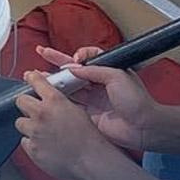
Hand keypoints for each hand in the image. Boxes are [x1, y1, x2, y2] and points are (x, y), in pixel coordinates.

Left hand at [15, 69, 122, 179]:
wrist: (90, 160)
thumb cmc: (89, 137)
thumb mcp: (78, 110)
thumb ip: (61, 102)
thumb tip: (52, 98)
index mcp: (55, 101)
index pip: (36, 82)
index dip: (32, 78)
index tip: (29, 77)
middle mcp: (41, 114)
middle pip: (20, 101)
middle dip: (26, 104)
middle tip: (33, 109)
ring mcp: (35, 132)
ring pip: (20, 123)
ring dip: (28, 125)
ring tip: (40, 131)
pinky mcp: (32, 149)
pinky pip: (25, 142)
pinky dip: (32, 143)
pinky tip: (44, 144)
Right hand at [36, 45, 158, 151]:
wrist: (142, 126)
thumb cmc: (136, 100)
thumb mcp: (117, 77)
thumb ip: (93, 71)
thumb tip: (73, 68)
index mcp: (107, 71)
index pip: (87, 58)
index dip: (77, 56)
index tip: (74, 59)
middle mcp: (98, 83)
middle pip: (74, 70)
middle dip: (57, 61)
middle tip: (41, 52)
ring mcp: (92, 99)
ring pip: (69, 87)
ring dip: (53, 80)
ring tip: (36, 74)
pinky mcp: (87, 114)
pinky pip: (70, 104)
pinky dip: (57, 99)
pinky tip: (45, 94)